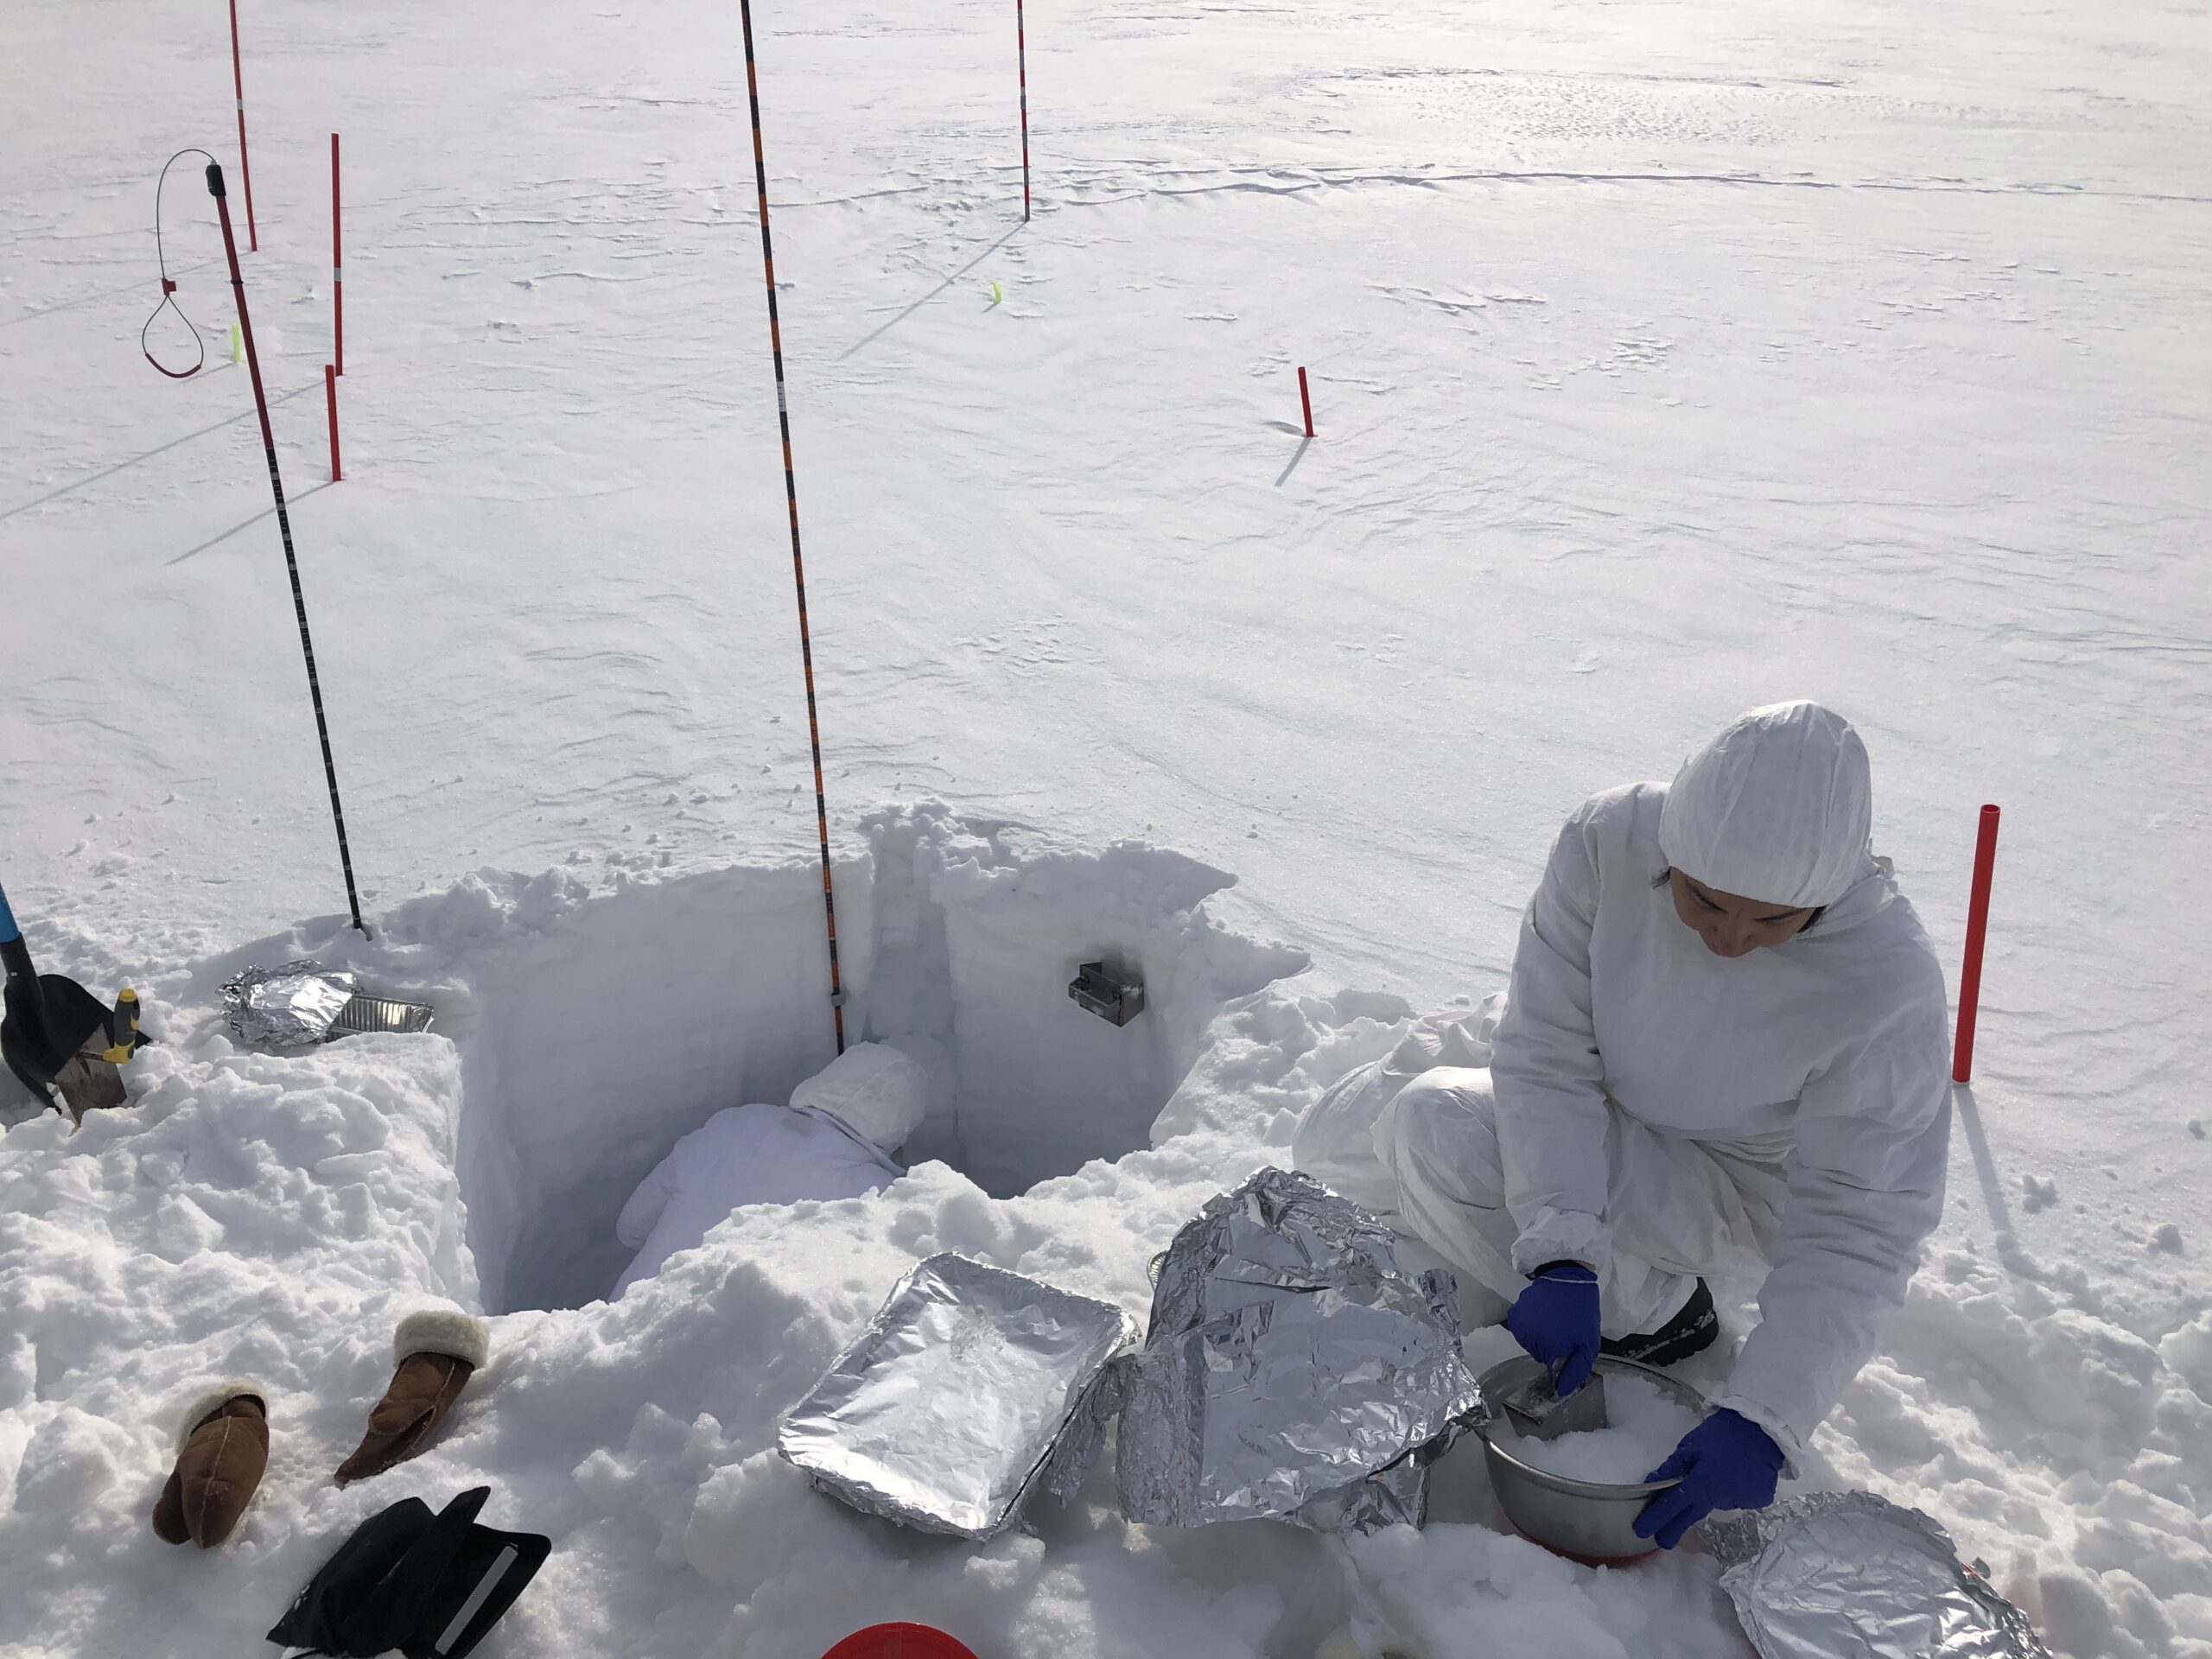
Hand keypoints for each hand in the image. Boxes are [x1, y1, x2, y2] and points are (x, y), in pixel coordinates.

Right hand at [1505, 1261, 1601, 1395]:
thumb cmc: (1582, 1312)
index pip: (1552, 1368)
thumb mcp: (1588, 1343)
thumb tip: (1560, 1391)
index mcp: (1550, 1347)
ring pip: (1529, 1344)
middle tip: (1564, 1330)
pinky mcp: (1513, 1315)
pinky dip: (1530, 1327)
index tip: (1570, 1343)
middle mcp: (1530, 1338)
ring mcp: (1519, 1326)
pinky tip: (1542, 1315)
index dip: (1563, 1358)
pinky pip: (1521, 1332)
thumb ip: (1575, 1370)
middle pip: (1540, 1356)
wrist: (1567, 1277)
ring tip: (1553, 1321)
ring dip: (1540, 1338)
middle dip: (1551, 1348)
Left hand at [1633, 1408, 1785, 1548]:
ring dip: (1709, 1496)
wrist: (1762, 1429)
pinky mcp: (1757, 1500)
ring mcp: (1741, 1502)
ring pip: (1716, 1503)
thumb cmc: (1721, 1434)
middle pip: (1691, 1517)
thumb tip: (1652, 1482)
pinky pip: (1736, 1498)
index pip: (1672, 1506)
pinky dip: (1731, 1489)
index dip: (1655, 1518)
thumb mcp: (1690, 1446)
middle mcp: (1720, 1499)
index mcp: (1701, 1485)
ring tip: (1716, 1472)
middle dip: (1675, 1530)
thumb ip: (1672, 1468)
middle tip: (1663, 1541)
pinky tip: (1735, 1474)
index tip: (1641, 1531)